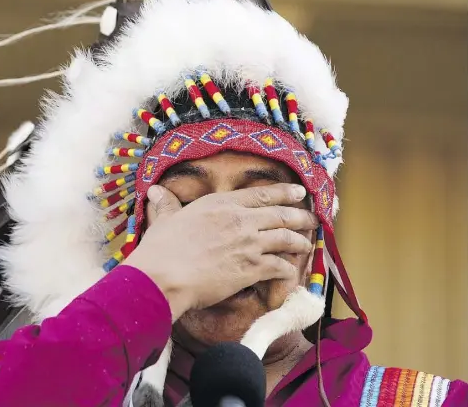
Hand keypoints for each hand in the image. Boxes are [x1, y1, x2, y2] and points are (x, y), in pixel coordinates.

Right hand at [122, 183, 317, 320]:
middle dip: (301, 216)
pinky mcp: (251, 269)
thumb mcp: (164, 220)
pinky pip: (279, 267)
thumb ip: (167, 205)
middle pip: (281, 214)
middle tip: (312, 219)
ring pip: (286, 239)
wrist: (165, 276)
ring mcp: (249, 244)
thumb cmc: (161, 248)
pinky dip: (288, 270)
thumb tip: (155, 191)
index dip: (285, 193)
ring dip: (300, 242)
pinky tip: (290, 272)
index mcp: (221, 203)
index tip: (299, 192)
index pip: (262, 194)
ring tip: (307, 245)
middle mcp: (240, 220)